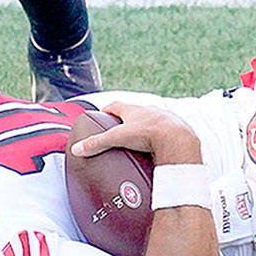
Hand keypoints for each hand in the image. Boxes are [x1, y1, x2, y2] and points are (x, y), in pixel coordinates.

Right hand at [70, 102, 201, 164]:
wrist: (178, 139)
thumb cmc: (148, 134)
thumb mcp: (118, 138)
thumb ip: (97, 144)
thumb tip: (78, 149)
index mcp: (134, 110)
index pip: (116, 106)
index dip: (107, 111)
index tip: (102, 115)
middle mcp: (149, 110)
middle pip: (135, 112)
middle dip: (128, 120)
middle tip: (121, 131)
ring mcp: (164, 119)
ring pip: (152, 120)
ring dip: (147, 127)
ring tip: (141, 141)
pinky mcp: (177, 129)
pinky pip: (167, 131)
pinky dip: (162, 137)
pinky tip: (160, 147)